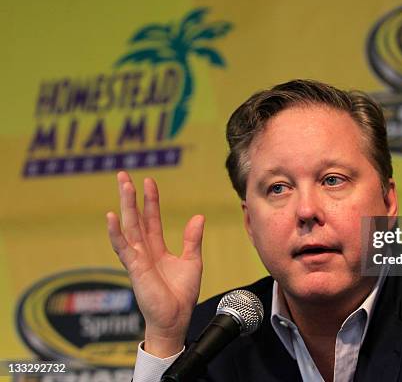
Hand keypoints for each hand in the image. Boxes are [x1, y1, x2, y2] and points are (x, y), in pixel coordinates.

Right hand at [106, 171, 204, 356]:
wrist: (176, 318)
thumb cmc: (181, 294)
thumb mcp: (192, 261)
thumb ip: (193, 239)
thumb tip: (198, 216)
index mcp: (157, 249)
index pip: (151, 220)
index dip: (150, 201)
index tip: (148, 181)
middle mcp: (145, 251)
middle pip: (136, 218)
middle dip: (130, 197)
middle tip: (123, 175)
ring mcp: (138, 258)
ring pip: (129, 227)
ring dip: (125, 205)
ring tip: (123, 184)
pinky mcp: (135, 268)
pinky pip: (123, 247)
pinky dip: (116, 232)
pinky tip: (111, 216)